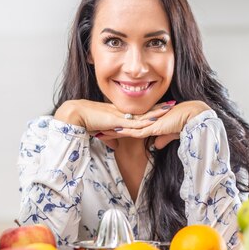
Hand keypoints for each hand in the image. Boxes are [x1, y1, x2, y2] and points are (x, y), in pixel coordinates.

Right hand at [54, 99, 174, 148]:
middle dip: (158, 108)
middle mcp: (122, 113)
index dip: (151, 110)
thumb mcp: (101, 131)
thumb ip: (109, 138)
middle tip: (172, 104)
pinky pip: (133, 122)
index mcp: (120, 114)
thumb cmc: (86, 122)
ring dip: (156, 112)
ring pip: (142, 115)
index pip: (139, 112)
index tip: (162, 108)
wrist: (76, 115)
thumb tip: (114, 145)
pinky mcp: (116, 121)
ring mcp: (120, 116)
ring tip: (169, 108)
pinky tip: (154, 120)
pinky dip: (144, 121)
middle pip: (144, 111)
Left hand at [99, 100, 210, 148]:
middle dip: (109, 128)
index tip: (105, 129)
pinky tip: (114, 132)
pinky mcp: (152, 127)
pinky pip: (135, 130)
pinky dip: (124, 132)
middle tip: (95, 129)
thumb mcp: (169, 134)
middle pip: (123, 125)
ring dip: (112, 131)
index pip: (128, 125)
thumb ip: (161, 139)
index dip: (116, 128)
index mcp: (147, 122)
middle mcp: (145, 121)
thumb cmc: (182, 123)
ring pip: (125, 128)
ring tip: (98, 133)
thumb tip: (155, 147)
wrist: (191, 116)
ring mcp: (147, 123)